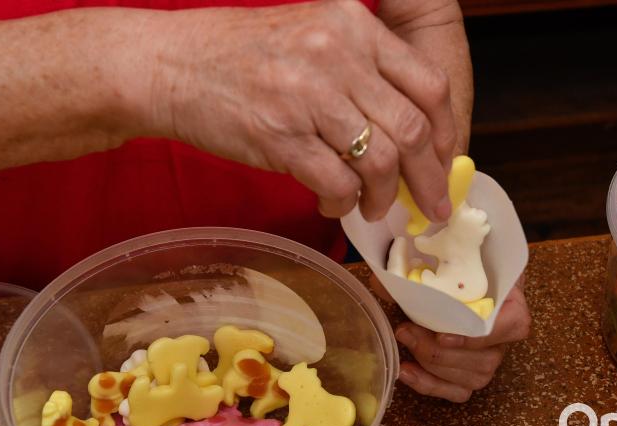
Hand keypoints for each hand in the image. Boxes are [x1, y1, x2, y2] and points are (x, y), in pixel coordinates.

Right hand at [143, 0, 456, 221]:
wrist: (171, 64)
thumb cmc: (240, 55)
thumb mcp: (312, 36)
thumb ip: (362, 70)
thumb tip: (407, 134)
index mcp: (354, 26)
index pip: (428, 84)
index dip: (445, 133)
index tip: (445, 162)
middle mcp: (338, 54)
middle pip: (411, 129)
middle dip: (428, 180)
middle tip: (429, 207)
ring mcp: (308, 95)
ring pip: (380, 161)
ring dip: (383, 197)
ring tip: (374, 208)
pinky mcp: (280, 135)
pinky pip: (337, 183)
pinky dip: (343, 204)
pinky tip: (334, 206)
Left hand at [372, 274, 529, 401]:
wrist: (459, 276)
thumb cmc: (458, 267)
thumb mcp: (447, 260)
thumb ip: (418, 269)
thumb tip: (381, 281)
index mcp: (512, 301)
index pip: (512, 327)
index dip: (477, 337)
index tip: (442, 336)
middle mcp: (505, 335)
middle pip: (482, 359)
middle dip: (437, 351)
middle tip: (405, 329)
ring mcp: (490, 357)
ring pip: (470, 378)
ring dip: (430, 364)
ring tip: (405, 341)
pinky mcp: (473, 374)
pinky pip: (458, 391)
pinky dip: (429, 384)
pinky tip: (406, 371)